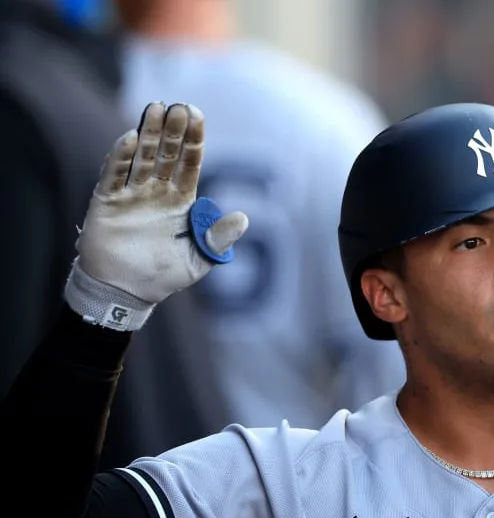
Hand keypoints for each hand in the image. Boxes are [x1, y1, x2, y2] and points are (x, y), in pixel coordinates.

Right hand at [66, 102, 247, 329]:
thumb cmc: (163, 276)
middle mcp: (156, 191)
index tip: (198, 116)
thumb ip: (218, 239)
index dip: (194, 141)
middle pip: (166, 154)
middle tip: (178, 106)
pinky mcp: (107, 201)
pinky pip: (114, 175)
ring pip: (141, 157)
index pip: (189, 163)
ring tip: (155, 108)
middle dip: (172, 130)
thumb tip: (243, 218)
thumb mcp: (198, 260)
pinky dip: (121, 157)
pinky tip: (130, 138)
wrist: (126, 292)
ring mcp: (131, 194)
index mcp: (180, 201)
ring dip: (148, 134)